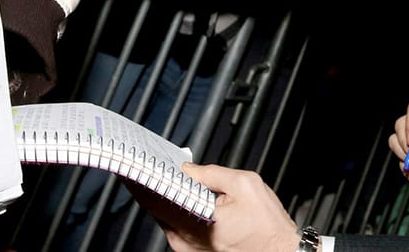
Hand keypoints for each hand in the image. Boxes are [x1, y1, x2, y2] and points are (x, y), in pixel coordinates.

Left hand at [152, 164, 298, 251]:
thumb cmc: (267, 225)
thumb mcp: (245, 184)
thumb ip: (212, 173)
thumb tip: (188, 168)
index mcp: (196, 221)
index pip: (157, 199)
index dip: (146, 179)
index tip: (141, 165)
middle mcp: (188, 241)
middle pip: (157, 209)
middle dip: (156, 187)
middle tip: (156, 167)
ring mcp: (189, 250)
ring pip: (165, 220)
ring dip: (165, 200)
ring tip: (169, 179)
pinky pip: (175, 230)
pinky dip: (174, 213)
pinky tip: (182, 199)